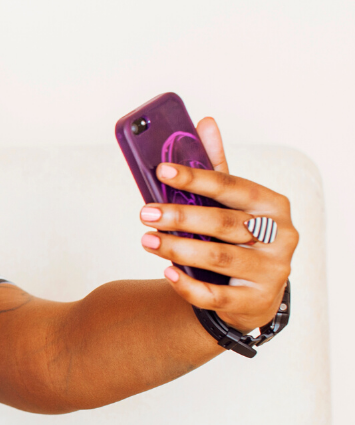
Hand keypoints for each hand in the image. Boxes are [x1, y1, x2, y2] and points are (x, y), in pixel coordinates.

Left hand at [138, 116, 296, 332]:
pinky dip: (187, 285)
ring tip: (146, 240)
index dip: (195, 177)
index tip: (161, 170)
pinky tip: (166, 272)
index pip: (231, 186)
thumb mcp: (233, 204)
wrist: (254, 294)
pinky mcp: (254, 301)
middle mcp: (279, 237)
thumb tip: (205, 123)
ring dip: (177, 248)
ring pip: (218, 257)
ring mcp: (270, 271)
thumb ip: (218, 168)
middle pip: (223, 223)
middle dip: (180, 217)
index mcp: (272, 206)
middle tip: (145, 213)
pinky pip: (215, 294)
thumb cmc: (238, 239)